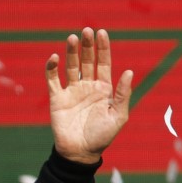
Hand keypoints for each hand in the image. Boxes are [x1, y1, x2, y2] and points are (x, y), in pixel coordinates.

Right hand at [45, 27, 133, 164]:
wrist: (81, 152)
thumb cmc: (103, 136)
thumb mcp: (118, 116)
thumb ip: (122, 94)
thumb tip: (129, 71)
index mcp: (104, 90)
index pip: (104, 64)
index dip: (103, 48)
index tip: (102, 32)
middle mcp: (88, 86)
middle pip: (87, 61)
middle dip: (87, 46)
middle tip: (87, 31)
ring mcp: (72, 91)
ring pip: (71, 66)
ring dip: (72, 52)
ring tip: (73, 38)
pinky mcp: (57, 97)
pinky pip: (53, 79)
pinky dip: (52, 68)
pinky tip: (56, 58)